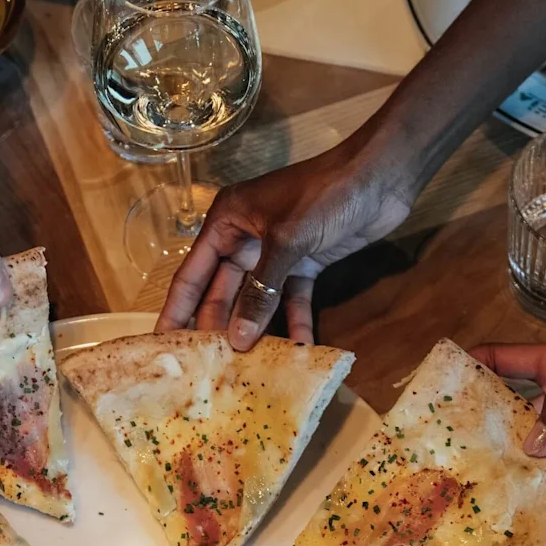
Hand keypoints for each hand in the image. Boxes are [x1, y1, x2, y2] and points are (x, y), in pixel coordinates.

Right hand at [156, 132, 411, 349]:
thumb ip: (261, 291)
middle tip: (207, 367)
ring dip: (253, 329)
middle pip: (223, 291)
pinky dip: (295, 322)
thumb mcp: (286, 241)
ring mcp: (276, 253)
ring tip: (245, 368)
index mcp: (227, 222)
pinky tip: (296, 351)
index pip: (193, 272)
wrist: (381, 177)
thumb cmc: (324, 196)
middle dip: (217, 326)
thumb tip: (238, 338)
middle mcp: (245, 238)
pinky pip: (292, 299)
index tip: (164, 342)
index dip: (178, 308)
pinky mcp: (306, 263)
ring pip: (257, 299)